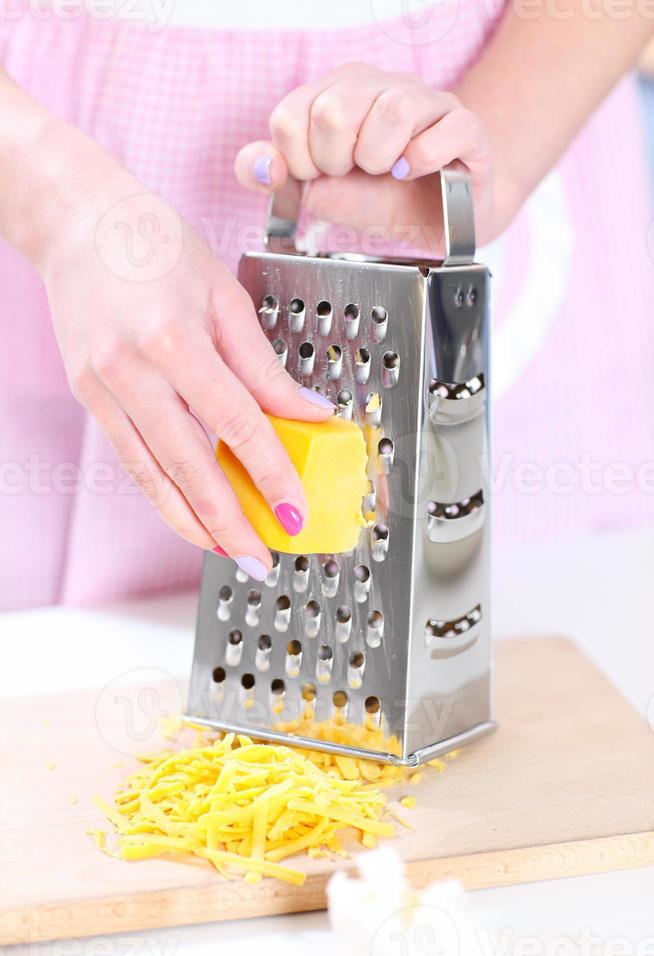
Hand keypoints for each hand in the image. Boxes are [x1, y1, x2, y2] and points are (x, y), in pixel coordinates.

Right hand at [37, 150, 333, 580]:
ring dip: (194, 523)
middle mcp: (131, 370)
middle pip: (189, 466)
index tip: (295, 512)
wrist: (78, 221)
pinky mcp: (90, 398)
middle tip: (261, 558)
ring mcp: (103, 389)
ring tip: (228, 552)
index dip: (270, 475)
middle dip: (229, 522)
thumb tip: (307, 412)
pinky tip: (191, 516)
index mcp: (174, 338)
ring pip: (152, 476)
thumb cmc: (155, 244)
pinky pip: (132, 460)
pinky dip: (164, 495)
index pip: (236, 424)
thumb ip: (264, 364)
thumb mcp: (224, 295)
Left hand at [235, 62, 496, 252]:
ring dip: (380, 160)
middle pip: (335, 111)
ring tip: (386, 174)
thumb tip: (261, 168)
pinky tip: (414, 172)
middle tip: (356, 175)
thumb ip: (279, 176)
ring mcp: (426, 102)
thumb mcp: (322, 192)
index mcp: (337, 93)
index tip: (321, 176)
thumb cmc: (381, 199)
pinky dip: (423, 158)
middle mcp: (380, 86)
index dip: (300, 163)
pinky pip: (445, 128)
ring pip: (392, 111)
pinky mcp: (465, 125)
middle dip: (338, 162)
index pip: (291, 117)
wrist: (441, 218)